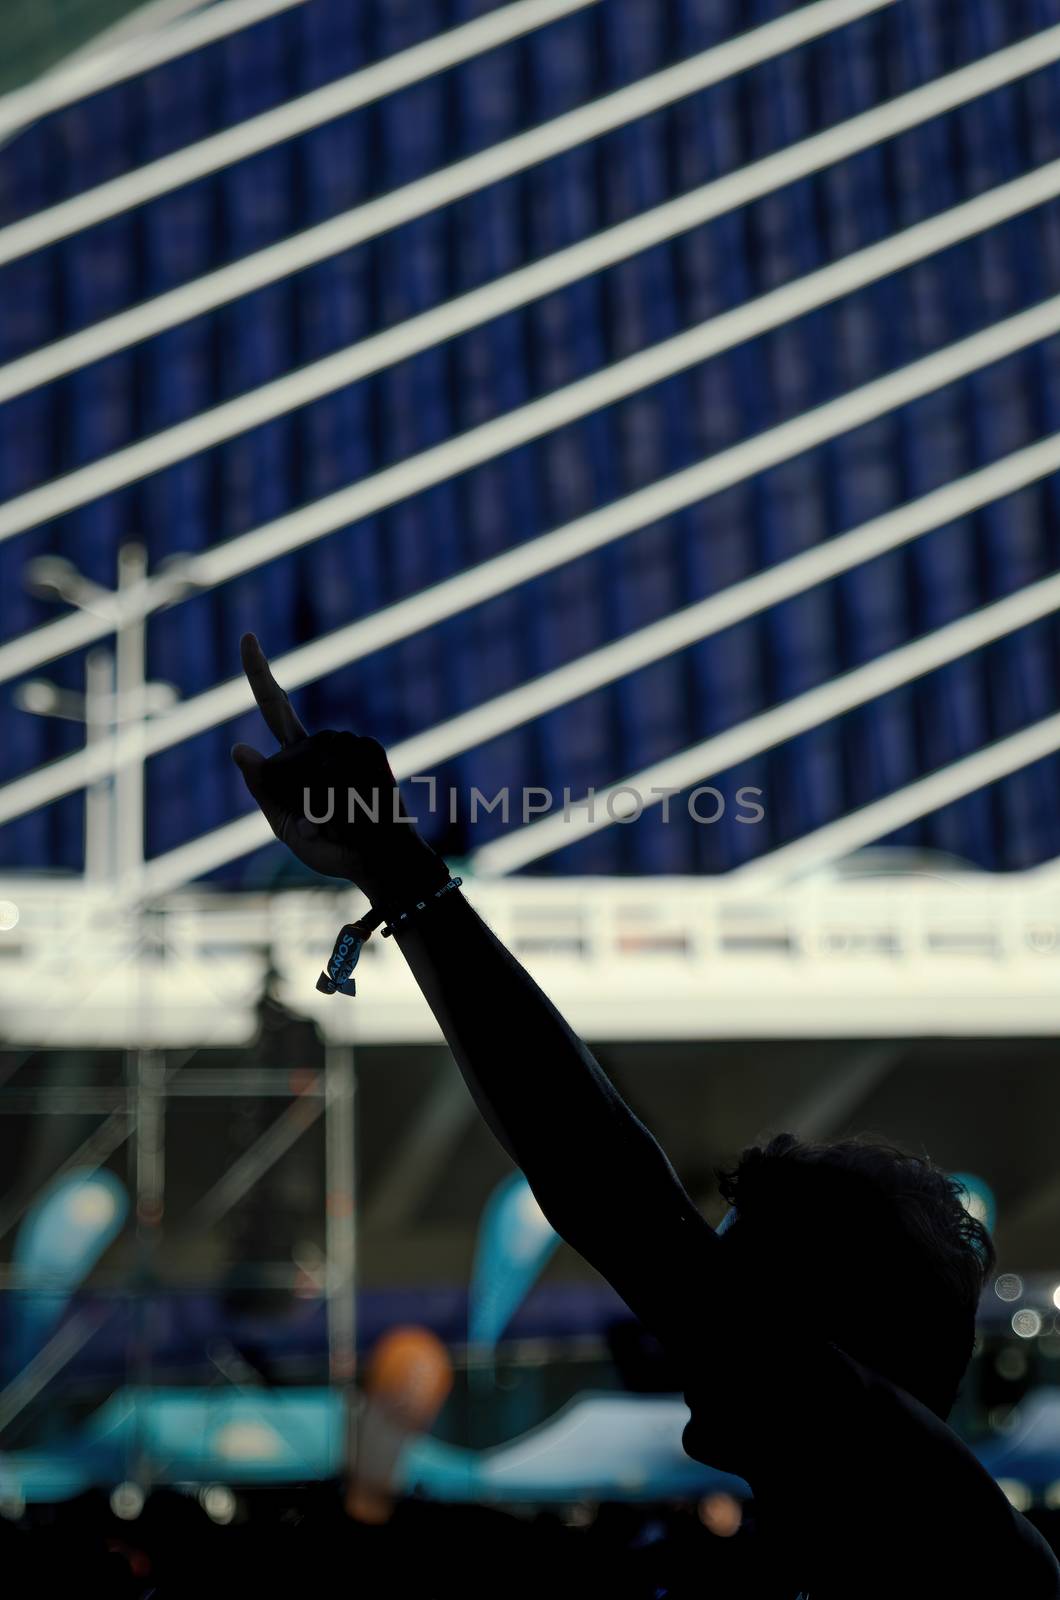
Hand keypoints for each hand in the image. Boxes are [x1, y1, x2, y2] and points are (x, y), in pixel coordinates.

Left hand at [231, 634, 447, 907]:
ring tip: (344, 816)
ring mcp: (347, 741)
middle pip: (285, 761)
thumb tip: (238, 748)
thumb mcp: (285, 826)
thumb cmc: (333, 850)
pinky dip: (341, 799)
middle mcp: (322, 740)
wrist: (381, 860)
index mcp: (296, 756)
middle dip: (295, 799)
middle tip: (325, 822)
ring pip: (310, 764)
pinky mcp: (368, 747)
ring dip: (320, 802)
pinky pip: (337, 770)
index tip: (247, 635)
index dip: (259, 671)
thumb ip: (263, 790)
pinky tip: (360, 808)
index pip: (274, 706)